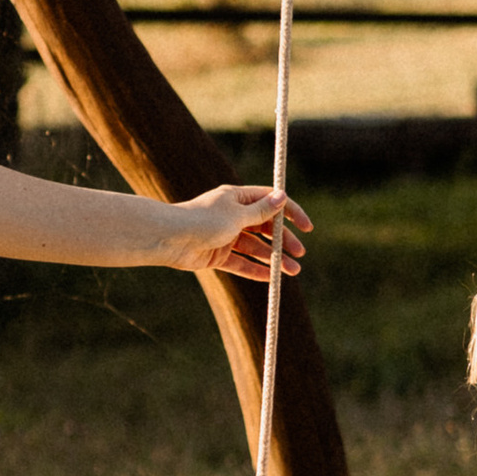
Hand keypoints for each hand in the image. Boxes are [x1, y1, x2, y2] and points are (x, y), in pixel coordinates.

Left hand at [160, 186, 310, 282]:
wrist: (169, 239)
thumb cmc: (202, 221)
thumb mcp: (237, 215)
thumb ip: (261, 211)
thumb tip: (282, 196)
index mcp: (237, 198)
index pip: (271, 201)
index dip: (290, 213)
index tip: (307, 227)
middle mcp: (233, 215)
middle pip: (265, 227)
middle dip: (284, 240)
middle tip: (299, 254)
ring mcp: (225, 235)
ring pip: (255, 247)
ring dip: (273, 259)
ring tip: (292, 272)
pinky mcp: (217, 254)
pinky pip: (241, 263)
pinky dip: (255, 269)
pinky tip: (270, 278)